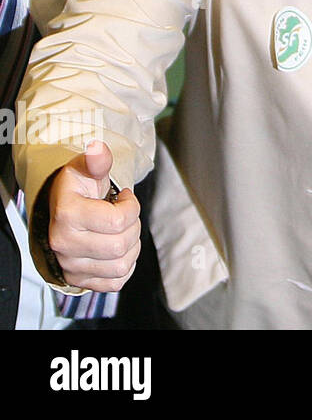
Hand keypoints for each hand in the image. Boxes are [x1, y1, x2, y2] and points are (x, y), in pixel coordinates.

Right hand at [46, 141, 141, 290]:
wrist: (60, 214)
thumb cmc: (78, 190)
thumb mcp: (86, 170)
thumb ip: (97, 162)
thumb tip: (98, 148)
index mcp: (67, 215)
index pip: (119, 220)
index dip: (132, 207)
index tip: (125, 198)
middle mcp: (64, 245)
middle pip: (122, 245)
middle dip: (133, 227)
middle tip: (124, 216)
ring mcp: (70, 265)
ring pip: (121, 265)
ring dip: (131, 246)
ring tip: (121, 232)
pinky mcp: (79, 280)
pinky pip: (116, 281)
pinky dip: (125, 266)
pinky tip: (118, 249)